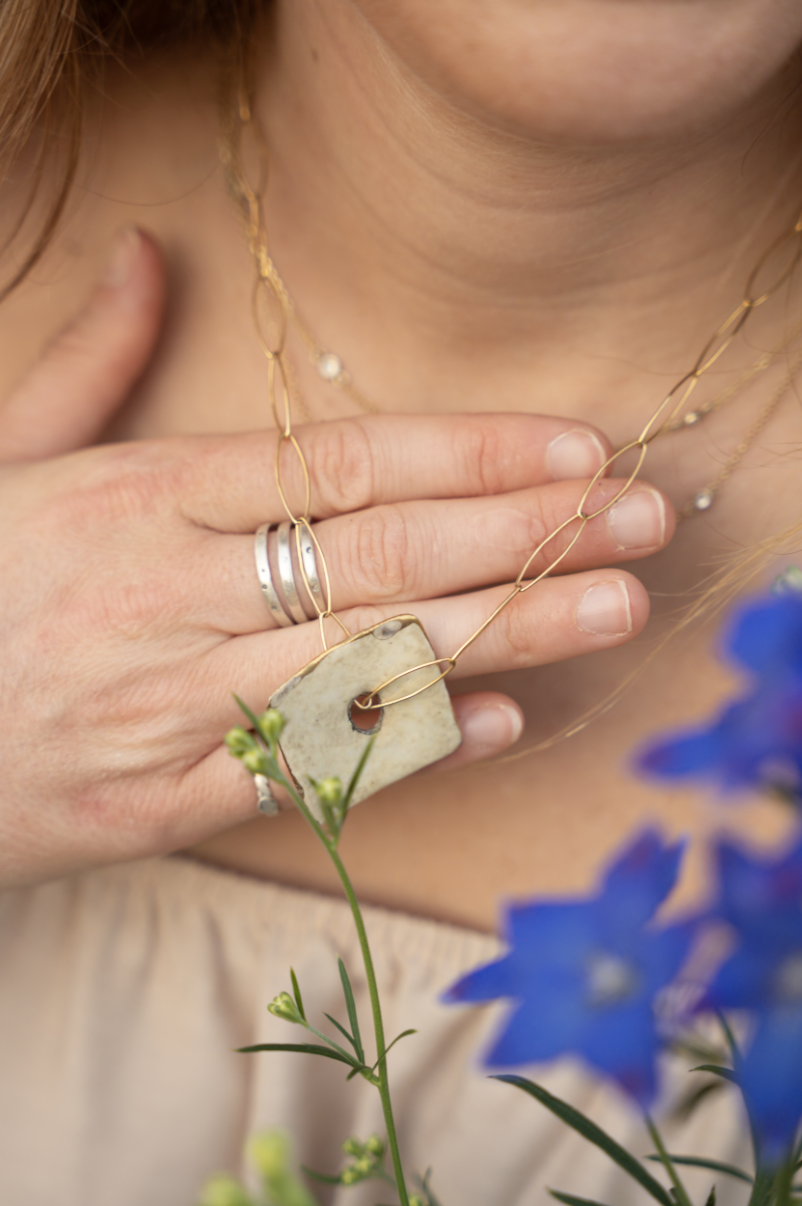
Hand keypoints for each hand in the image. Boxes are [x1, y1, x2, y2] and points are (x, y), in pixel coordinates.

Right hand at [0, 228, 672, 887]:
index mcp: (139, 498)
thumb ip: (92, 363)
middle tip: (641, 521)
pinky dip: (409, 746)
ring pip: (365, 662)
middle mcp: (169, 596)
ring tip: (611, 606)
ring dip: (503, 635)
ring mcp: (169, 704)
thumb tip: (147, 255)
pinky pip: (305, 772)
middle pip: (382, 559)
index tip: (574, 446)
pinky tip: (501, 719)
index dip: (470, 452)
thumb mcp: (11, 459)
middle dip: (523, 535)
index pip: (339, 464)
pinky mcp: (162, 799)